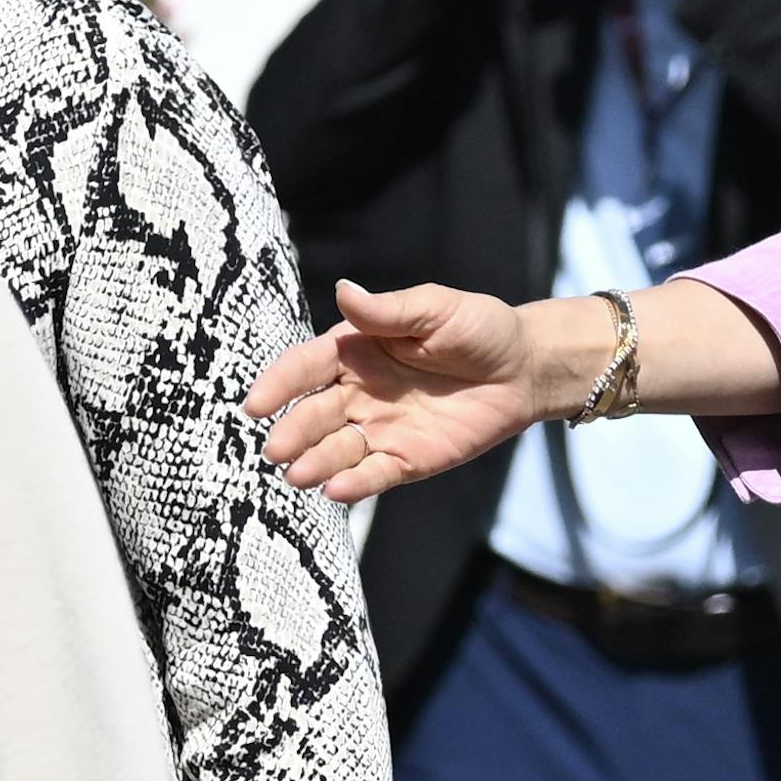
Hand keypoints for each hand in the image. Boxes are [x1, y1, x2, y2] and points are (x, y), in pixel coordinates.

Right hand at [252, 284, 587, 503]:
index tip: (255, 404)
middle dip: (293, 432)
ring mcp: (380, 428)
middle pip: (315, 415)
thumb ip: (388, 312)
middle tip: (275, 450)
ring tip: (297, 475)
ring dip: (315, 463)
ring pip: (337, 450)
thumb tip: (344, 290)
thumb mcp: (435, 309)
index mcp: (355, 350)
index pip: (305, 367)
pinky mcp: (407, 459)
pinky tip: (336, 490)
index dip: (279, 385)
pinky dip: (354, 484)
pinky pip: (374, 474)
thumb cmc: (477, 329)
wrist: (524, 369)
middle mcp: (359, 392)